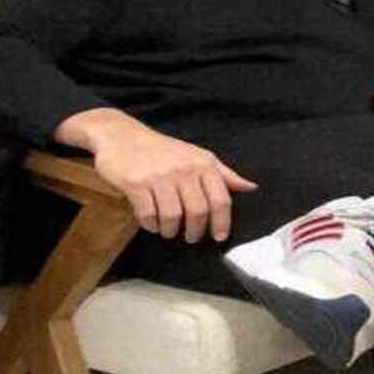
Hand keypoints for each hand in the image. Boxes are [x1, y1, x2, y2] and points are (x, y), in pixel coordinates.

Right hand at [53, 108, 257, 242]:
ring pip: (173, 216)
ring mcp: (159, 176)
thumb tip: (250, 187)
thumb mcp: (198, 156)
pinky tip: (152, 224)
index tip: (219, 237)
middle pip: (198, 212)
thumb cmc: (164, 150)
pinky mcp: (136, 183)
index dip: (222, 222)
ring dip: (171, 230)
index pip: (221, 199)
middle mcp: (184, 170)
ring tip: (169, 231)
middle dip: (196, 231)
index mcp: (203, 164)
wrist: (122, 135)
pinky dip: (151, 225)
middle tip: (191, 237)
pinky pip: (148, 214)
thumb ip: (224, 174)